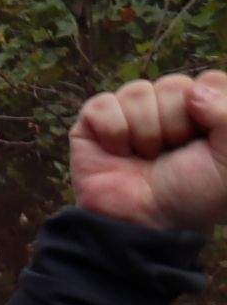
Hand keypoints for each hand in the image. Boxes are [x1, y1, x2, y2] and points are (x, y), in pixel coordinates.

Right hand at [68, 74, 226, 236]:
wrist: (149, 223)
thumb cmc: (194, 193)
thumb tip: (193, 90)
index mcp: (202, 110)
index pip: (210, 81)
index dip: (210, 109)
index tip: (207, 142)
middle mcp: (166, 106)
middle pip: (174, 85)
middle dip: (176, 125)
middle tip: (173, 154)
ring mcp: (129, 112)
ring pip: (138, 91)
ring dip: (146, 133)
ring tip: (146, 157)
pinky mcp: (93, 123)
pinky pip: (103, 105)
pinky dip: (114, 133)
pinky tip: (119, 153)